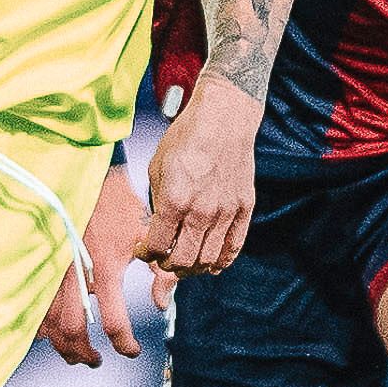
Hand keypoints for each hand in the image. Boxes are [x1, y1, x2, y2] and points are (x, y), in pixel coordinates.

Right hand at [39, 161, 149, 365]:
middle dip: (84, 353)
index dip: (124, 343)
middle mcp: (75, 272)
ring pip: (48, 322)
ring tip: (76, 352)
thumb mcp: (148, 234)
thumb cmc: (120, 203)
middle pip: (72, 331)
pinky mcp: (40, 263)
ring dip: (61, 344)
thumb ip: (161, 272)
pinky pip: (32, 303)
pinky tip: (51, 331)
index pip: (113, 322)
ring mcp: (53, 268)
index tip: (131, 350)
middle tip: (96, 360)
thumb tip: (161, 302)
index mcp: (105, 267)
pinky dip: (41, 324)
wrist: (87, 174)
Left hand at [135, 82, 259, 282]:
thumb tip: (157, 229)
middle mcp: (202, 211)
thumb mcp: (157, 168)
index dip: (145, 253)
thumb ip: (157, 203)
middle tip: (162, 259)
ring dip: (192, 267)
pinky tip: (210, 262)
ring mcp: (226, 212)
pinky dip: (220, 262)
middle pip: (182, 261)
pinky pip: (233, 248)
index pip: (157, 247)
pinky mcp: (243, 208)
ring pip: (208, 260)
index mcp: (174, 200)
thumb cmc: (186, 138)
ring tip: (184, 261)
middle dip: (166, 265)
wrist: (222, 119)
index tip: (143, 250)